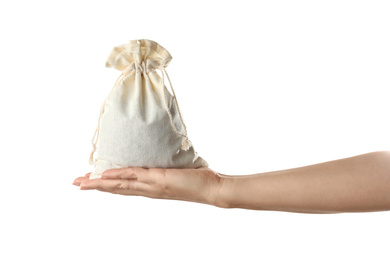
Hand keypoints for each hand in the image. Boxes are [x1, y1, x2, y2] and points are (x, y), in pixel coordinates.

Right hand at [73, 167, 225, 206]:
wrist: (212, 189)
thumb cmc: (197, 179)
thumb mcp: (176, 171)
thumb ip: (165, 166)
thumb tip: (162, 152)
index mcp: (150, 188)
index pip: (124, 187)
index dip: (106, 185)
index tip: (90, 182)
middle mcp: (147, 189)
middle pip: (116, 188)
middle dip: (95, 186)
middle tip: (76, 183)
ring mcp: (151, 186)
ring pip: (120, 184)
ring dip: (99, 183)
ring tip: (81, 182)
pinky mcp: (159, 180)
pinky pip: (134, 177)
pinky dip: (119, 176)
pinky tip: (105, 174)